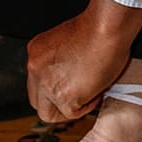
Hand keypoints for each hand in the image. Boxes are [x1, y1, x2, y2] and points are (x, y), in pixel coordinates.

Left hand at [26, 0, 141, 121]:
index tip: (70, 87)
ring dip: (69, 108)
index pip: (36, 83)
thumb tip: (69, 77)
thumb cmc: (98, 29)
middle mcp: (35, 68)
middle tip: (78, 97)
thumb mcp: (67, 42)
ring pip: (49, 113)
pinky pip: (71, 113)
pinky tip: (97, 91)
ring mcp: (46, 84)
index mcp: (35, 53)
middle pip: (37, 101)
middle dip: (56, 104)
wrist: (106, 28)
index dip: (54, 89)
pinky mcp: (63, 97)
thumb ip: (60, 62)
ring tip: (89, 93)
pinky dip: (87, 106)